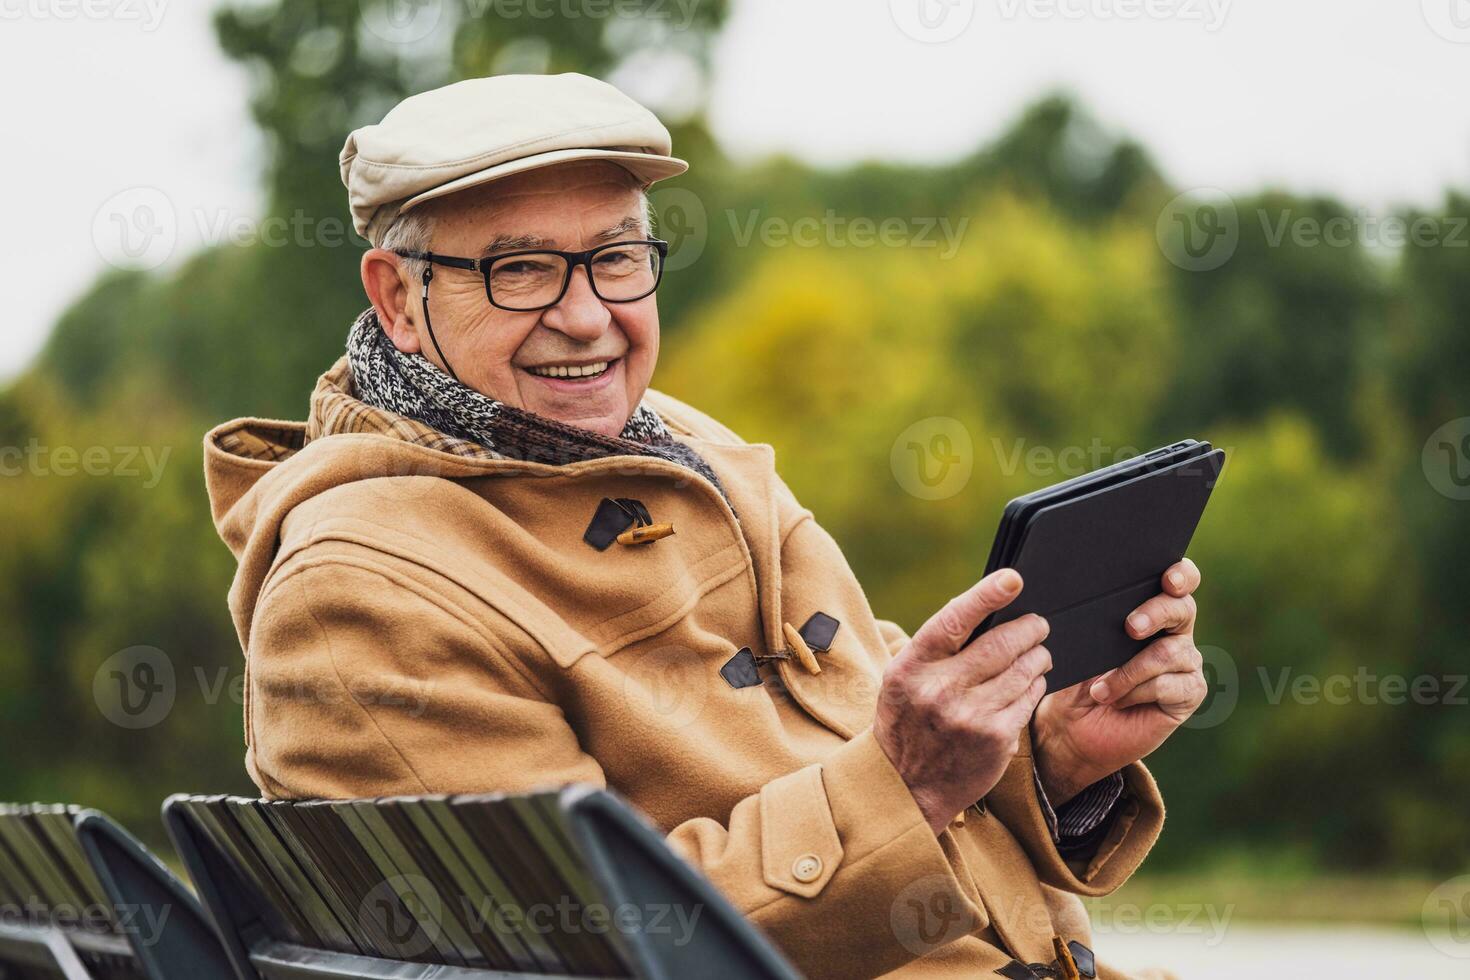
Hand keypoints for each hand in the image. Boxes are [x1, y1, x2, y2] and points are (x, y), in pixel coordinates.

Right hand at [874, 569, 1051, 834]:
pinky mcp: (997, 739)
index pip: (954, 621)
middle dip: (1029, 628)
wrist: (907, 786)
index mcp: (913, 668)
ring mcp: (971, 717)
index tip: (1013, 579)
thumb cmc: (908, 719)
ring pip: (1024, 670)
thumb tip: (982, 605)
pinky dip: (1036, 684)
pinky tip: (1031, 682)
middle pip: (1001, 644)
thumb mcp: (905, 678)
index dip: (986, 596)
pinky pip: (1030, 698)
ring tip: (1038, 652)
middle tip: (1039, 623)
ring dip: (1038, 656)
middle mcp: (941, 691)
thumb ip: (938, 647)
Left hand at [1033, 559, 1208, 804]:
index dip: (1181, 575)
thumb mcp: (1080, 645)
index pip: (1179, 581)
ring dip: (1128, 672)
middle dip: (1155, 613)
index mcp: (1152, 610)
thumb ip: (1096, 620)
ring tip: (1100, 690)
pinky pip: (1168, 685)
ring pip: (1167, 653)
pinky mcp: (1188, 693)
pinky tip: (1117, 700)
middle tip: (1130, 628)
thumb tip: (1091, 597)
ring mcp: (1185, 663)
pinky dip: (1136, 692)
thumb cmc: (1076, 678)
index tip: (1167, 579)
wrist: (1073, 726)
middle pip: (1181, 608)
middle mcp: (1175, 632)